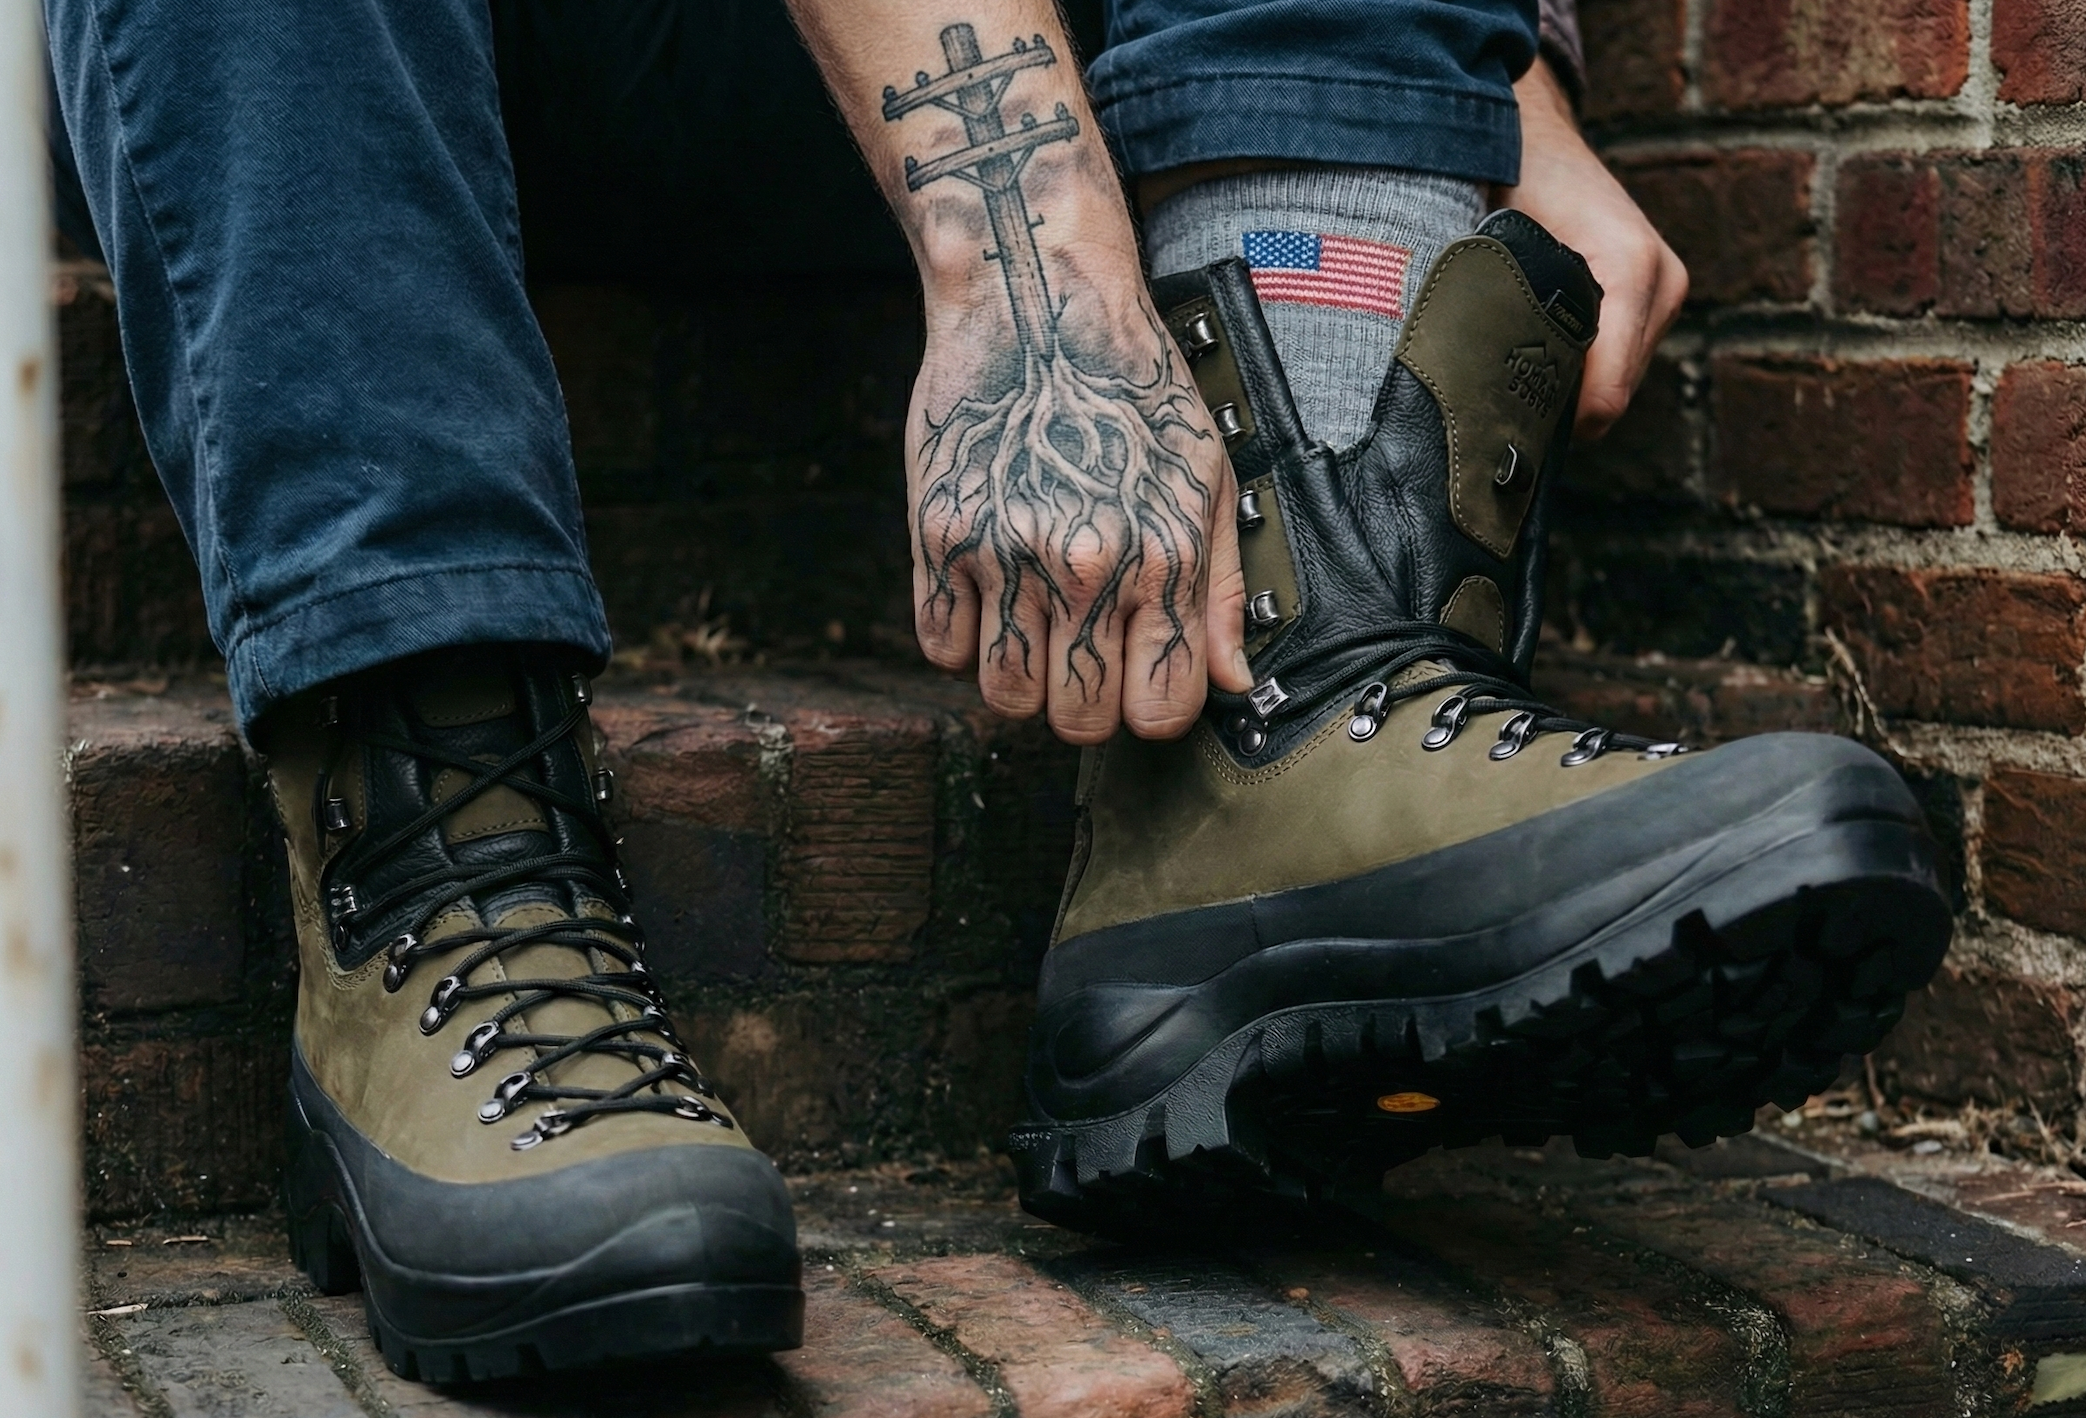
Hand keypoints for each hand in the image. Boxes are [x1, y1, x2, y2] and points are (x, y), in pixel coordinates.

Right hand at [910, 262, 1250, 743]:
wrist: (1039, 301)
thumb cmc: (1132, 388)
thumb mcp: (1206, 480)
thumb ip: (1219, 591)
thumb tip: (1232, 681)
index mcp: (1162, 558)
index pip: (1160, 709)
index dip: (1154, 707)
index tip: (1144, 681)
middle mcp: (1085, 567)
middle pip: (1080, 720)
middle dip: (1089, 704)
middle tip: (1086, 658)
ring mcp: (1007, 556)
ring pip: (1007, 698)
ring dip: (1023, 680)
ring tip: (1037, 630)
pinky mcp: (941, 537)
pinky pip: (940, 650)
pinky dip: (964, 642)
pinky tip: (989, 600)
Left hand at [1496, 57, 1688, 439]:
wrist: (1534, 137)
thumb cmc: (1512, 182)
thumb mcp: (1502, 251)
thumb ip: (1510, 320)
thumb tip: (1495, 399)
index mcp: (1632, 269)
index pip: (1605, 394)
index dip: (1554, 422)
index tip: (1505, 427)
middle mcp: (1663, 282)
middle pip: (1612, 396)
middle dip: (1558, 402)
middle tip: (1497, 400)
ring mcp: (1666, 290)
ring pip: (1615, 381)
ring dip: (1568, 384)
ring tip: (1515, 365)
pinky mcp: (1656, 295)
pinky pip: (1618, 358)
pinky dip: (1579, 365)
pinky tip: (1539, 348)